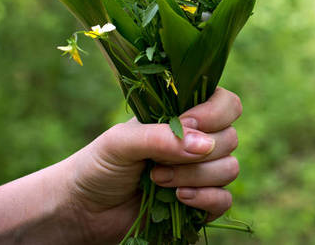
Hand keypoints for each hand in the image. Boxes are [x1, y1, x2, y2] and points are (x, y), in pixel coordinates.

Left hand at [66, 87, 242, 243]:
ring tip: (158, 181)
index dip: (215, 114)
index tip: (187, 123)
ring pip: (229, 169)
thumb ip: (162, 137)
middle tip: (156, 162)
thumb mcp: (122, 141)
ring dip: (195, 177)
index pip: (227, 104)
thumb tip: (205, 145)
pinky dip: (205, 200)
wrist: (84, 209)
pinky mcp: (202, 203)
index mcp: (186, 114)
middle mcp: (199, 141)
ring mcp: (203, 172)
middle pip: (230, 138)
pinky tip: (179, 199)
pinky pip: (225, 200)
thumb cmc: (99, 164)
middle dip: (195, 154)